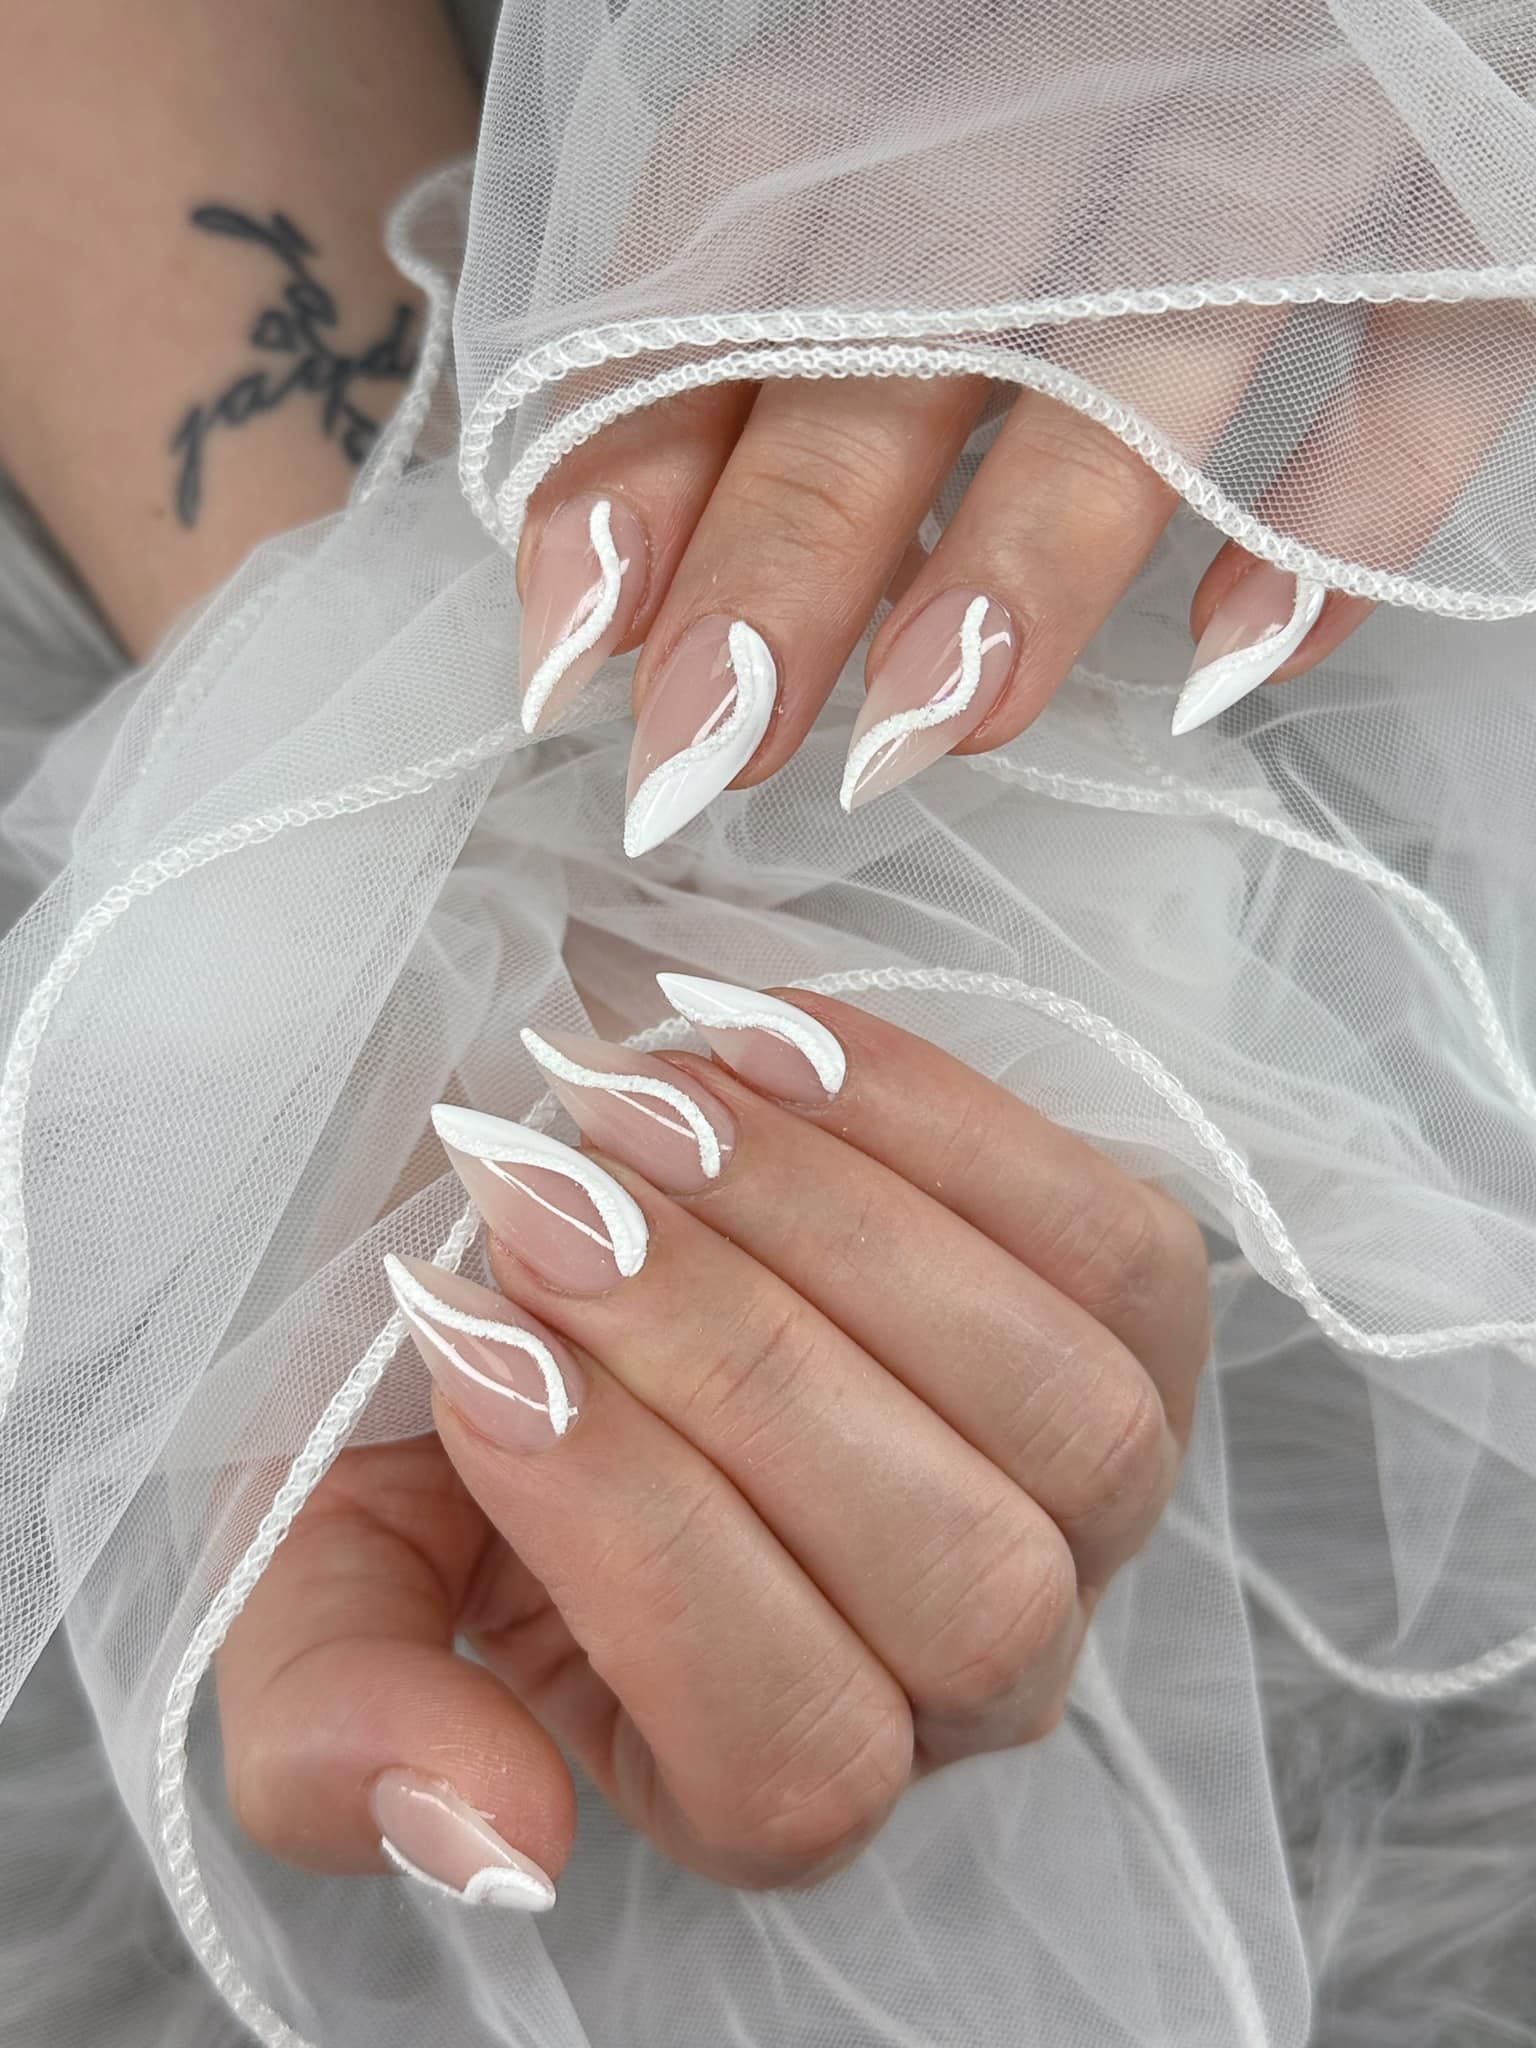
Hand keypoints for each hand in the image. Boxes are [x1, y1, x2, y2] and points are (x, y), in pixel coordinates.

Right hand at [218, 981, 1208, 1908]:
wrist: (559, 1184)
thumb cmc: (448, 1372)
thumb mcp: (328, 1546)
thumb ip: (336, 1720)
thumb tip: (493, 1852)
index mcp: (771, 1776)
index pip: (790, 1751)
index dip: (632, 1534)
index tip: (462, 1328)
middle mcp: (974, 1677)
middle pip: (962, 1588)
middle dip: (734, 1362)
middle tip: (545, 1187)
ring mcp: (1088, 1498)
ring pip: (1069, 1420)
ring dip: (837, 1235)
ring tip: (644, 1102)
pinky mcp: (1144, 1323)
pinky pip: (1115, 1248)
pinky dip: (936, 1130)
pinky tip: (766, 1044)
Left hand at [509, 4, 1522, 834]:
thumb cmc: (1067, 112)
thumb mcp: (895, 180)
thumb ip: (759, 331)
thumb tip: (611, 581)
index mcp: (908, 71)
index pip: (730, 254)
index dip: (639, 449)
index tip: (569, 644)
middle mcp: (1071, 88)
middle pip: (902, 322)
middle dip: (791, 548)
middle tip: (703, 747)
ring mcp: (1272, 139)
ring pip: (1144, 343)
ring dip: (1032, 550)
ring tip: (929, 731)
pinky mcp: (1446, 199)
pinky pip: (1422, 352)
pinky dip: (1343, 514)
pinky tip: (1235, 660)